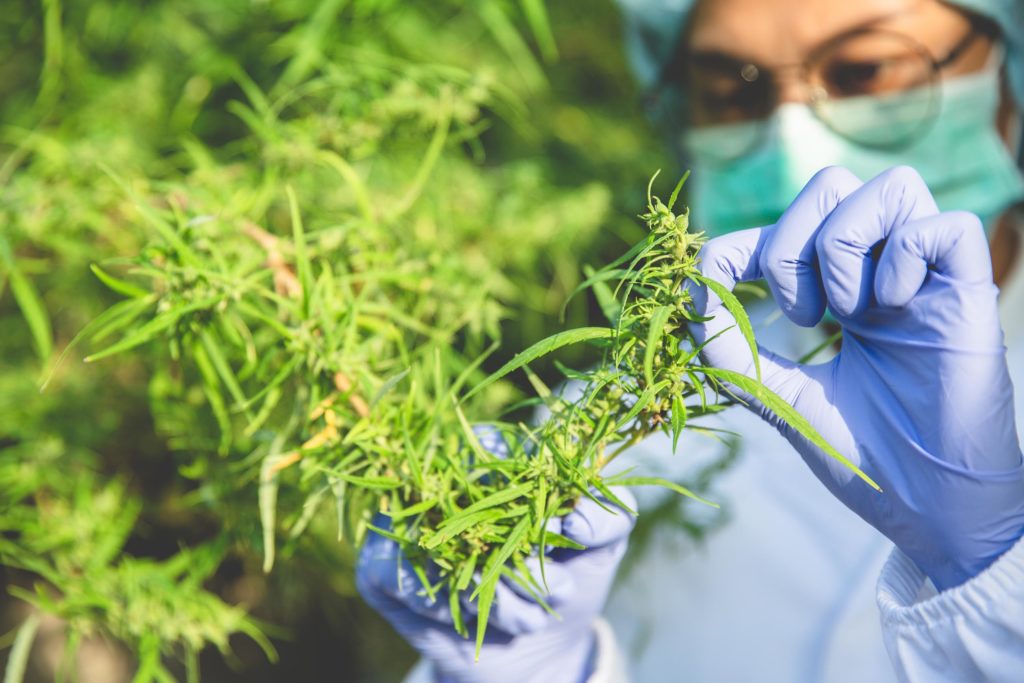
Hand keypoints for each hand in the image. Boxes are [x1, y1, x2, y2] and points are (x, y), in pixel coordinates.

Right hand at [357, 473, 634, 682]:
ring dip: (491, 591)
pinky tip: (479, 619)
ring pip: (433, 545)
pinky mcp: (380, 569)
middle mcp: (442, 486)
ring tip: (531, 617)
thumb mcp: (604, 544)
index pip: (493, 447)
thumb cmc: (571, 575)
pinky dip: (445, 605)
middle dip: (516, 556)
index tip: (560, 530)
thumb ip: (609, 515)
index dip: (526, 489)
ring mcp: (407, 526)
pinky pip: (401, 579)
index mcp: (493, 462)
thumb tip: (572, 519)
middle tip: (562, 589)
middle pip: (460, 499)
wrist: (539, 649)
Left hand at [692, 165, 1023, 590]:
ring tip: (844, 314)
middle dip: (789, 243)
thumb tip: (691, 289)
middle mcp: (884, 273)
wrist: (928, 511)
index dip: (743, 244)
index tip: (717, 287)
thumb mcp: (775, 396)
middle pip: (831, 186)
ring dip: (843, 245)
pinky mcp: (972, 294)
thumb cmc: (859, 455)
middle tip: (800, 315)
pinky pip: (946, 226)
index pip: (788, 225)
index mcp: (841, 291)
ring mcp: (929, 279)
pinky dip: (904, 258)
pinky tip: (894, 310)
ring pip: (891, 185)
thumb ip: (729, 349)